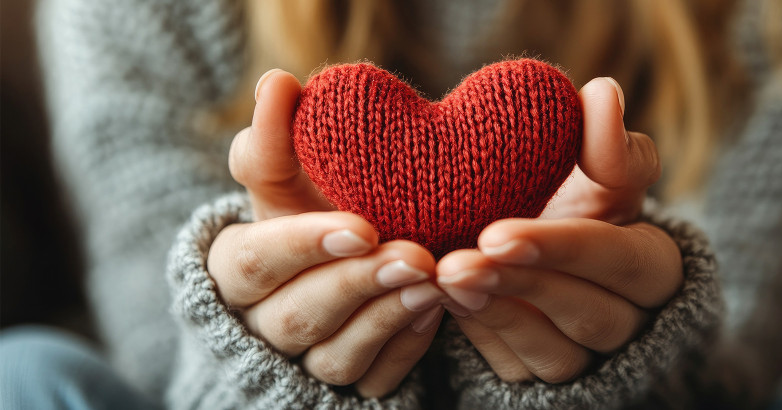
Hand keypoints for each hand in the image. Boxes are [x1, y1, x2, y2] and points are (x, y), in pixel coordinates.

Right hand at [209, 69, 444, 397]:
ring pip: (335, 358)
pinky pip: (374, 380)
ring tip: (433, 280)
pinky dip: (406, 347)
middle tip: (413, 255)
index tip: (361, 224)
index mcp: (239, 268)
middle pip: (295, 317)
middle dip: (355, 285)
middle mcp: (263, 323)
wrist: (339, 266)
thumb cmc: (308, 212)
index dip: (302, 246)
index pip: (250, 263)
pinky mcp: (347, 386)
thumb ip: (278, 136)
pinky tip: (436, 311)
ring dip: (387, 317)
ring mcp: (304, 363)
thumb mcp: (288, 178)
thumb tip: (278, 83)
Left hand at [436, 78, 682, 382]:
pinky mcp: (543, 376)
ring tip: (444, 280)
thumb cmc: (575, 203)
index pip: (620, 260)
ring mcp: (588, 357)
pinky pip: (515, 369)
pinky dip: (478, 337)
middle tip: (457, 262)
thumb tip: (602, 92)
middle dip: (520, 287)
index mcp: (652, 264)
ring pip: (552, 353)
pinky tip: (442, 302)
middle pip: (588, 313)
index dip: (562, 249)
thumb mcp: (598, 172)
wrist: (536, 254)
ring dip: (494, 315)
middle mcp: (629, 319)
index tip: (496, 233)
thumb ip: (607, 141)